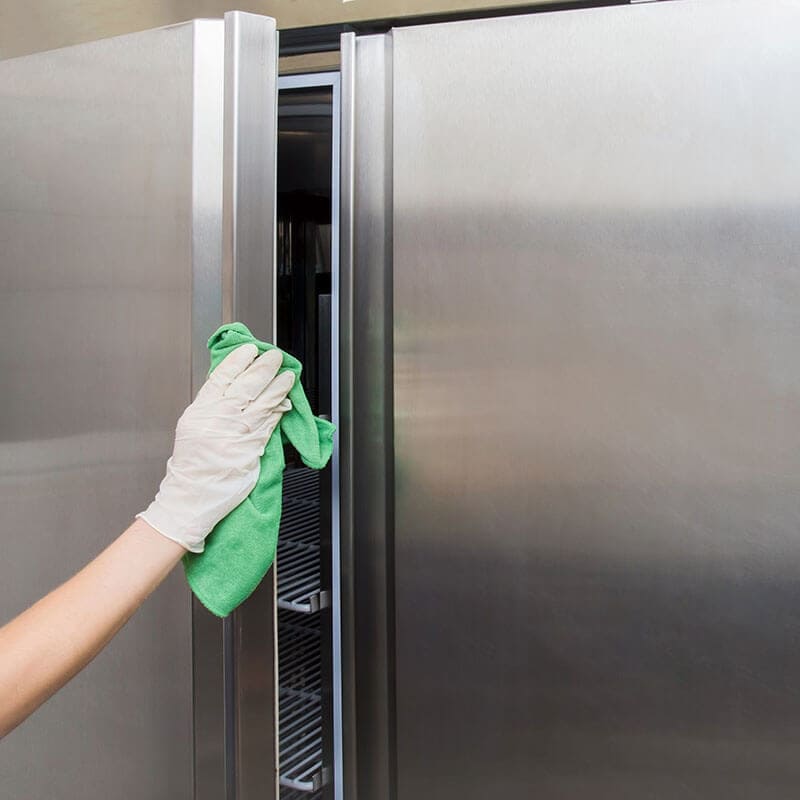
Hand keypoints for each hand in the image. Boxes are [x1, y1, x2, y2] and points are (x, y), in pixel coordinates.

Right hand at [138, 344, 293, 551]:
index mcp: (200, 411)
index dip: (238, 361)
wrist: (190, 498)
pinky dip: (278, 409)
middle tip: (273, 356)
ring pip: (261, 401)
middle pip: (245, 385)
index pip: (221, 378)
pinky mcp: (251, 448)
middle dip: (262, 367)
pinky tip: (285, 400)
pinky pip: (268, 423)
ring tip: (287, 374)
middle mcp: (217, 419)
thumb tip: (233, 388)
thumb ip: (212, 408)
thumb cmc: (192, 466)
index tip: (249, 350)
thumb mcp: (193, 428)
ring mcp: (235, 433)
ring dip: (277, 385)